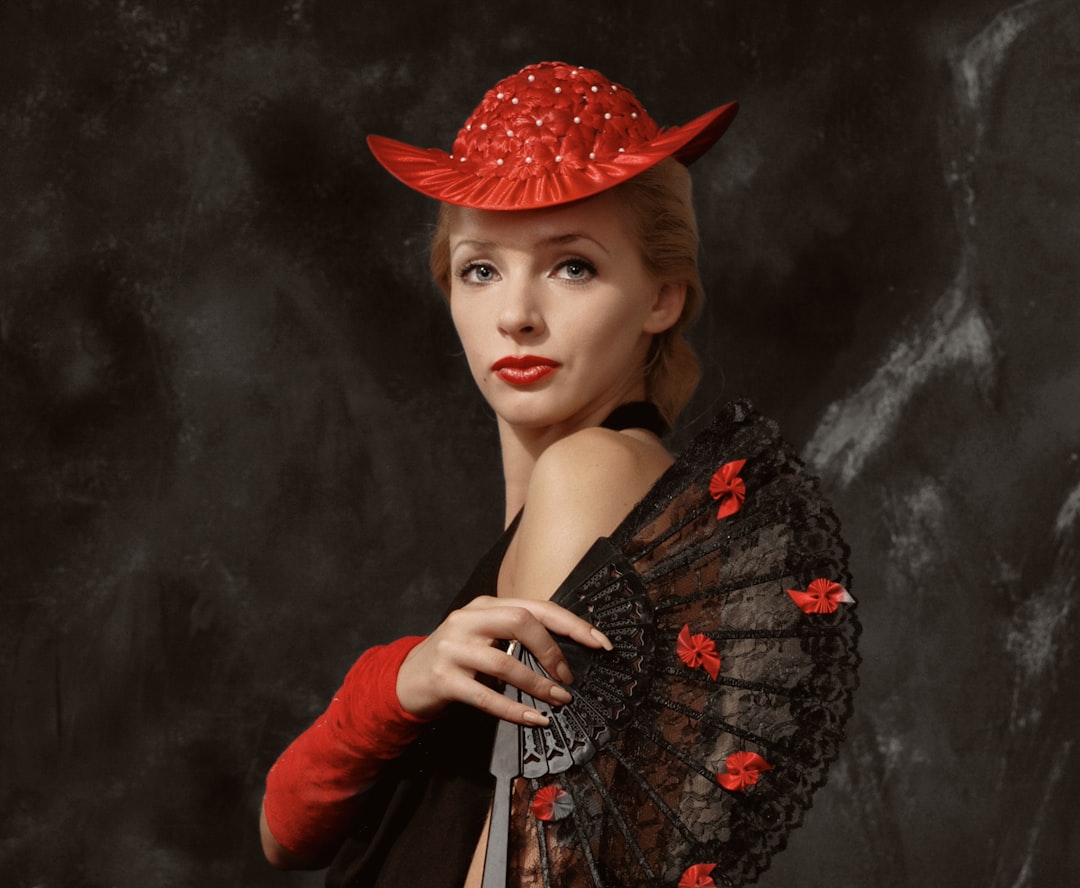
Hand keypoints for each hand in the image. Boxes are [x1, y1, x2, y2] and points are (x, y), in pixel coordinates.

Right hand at [395, 595, 611, 725]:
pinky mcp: (443, 679)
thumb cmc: (456, 660)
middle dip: (552, 650)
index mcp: (484, 605)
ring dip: (538, 684)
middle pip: (520, 621)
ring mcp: (453, 648)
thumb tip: (566, 652)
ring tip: (559, 700)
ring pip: (505, 661)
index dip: (572, 623)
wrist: (405, 680)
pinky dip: (515, 709)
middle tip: (569, 677)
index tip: (600, 642)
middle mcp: (467, 620)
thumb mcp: (483, 637)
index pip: (535, 606)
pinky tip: (535, 718)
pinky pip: (486, 696)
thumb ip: (515, 634)